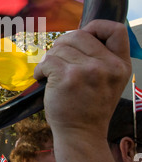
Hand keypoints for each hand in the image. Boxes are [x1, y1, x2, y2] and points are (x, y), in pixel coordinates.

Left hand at [34, 19, 131, 136]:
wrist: (80, 134)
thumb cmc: (89, 107)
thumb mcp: (108, 81)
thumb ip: (101, 58)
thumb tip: (78, 34)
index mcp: (120, 65)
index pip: (116, 29)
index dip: (96, 27)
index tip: (84, 36)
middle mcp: (107, 66)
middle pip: (78, 34)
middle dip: (63, 44)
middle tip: (59, 60)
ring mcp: (88, 71)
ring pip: (59, 48)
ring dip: (50, 59)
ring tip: (52, 74)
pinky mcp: (67, 77)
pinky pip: (47, 60)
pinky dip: (40, 69)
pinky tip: (42, 78)